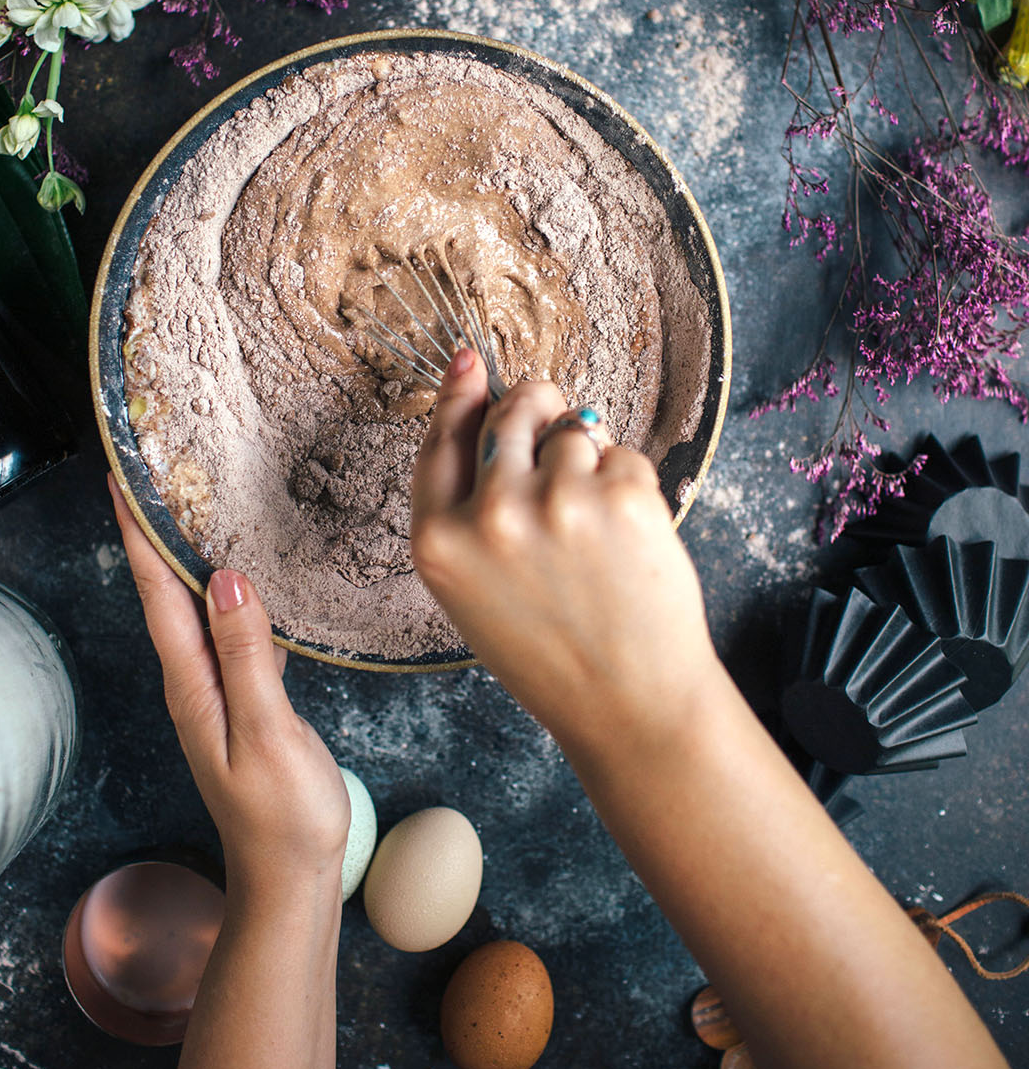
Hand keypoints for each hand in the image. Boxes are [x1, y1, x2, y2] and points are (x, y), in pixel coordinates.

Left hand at [110, 476, 349, 907]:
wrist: (289, 876)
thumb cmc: (282, 817)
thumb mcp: (267, 734)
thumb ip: (246, 657)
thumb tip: (224, 581)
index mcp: (191, 684)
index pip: (156, 594)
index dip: (138, 534)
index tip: (121, 479)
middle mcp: (192, 680)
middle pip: (164, 591)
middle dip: (152, 529)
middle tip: (149, 467)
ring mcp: (214, 688)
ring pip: (192, 606)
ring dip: (184, 554)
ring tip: (186, 501)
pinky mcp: (241, 696)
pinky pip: (225, 627)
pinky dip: (225, 589)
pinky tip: (240, 569)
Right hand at [410, 347, 725, 753]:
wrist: (629, 704)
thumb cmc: (551, 650)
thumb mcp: (475, 588)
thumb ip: (468, 504)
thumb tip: (485, 395)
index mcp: (439, 543)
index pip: (441, 440)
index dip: (459, 395)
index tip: (471, 364)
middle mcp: (490, 516)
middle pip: (510, 414)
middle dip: (537, 410)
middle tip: (560, 442)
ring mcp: (557, 503)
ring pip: (574, 430)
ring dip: (590, 460)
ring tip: (596, 530)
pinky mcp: (620, 498)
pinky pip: (623, 455)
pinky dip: (631, 485)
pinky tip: (629, 540)